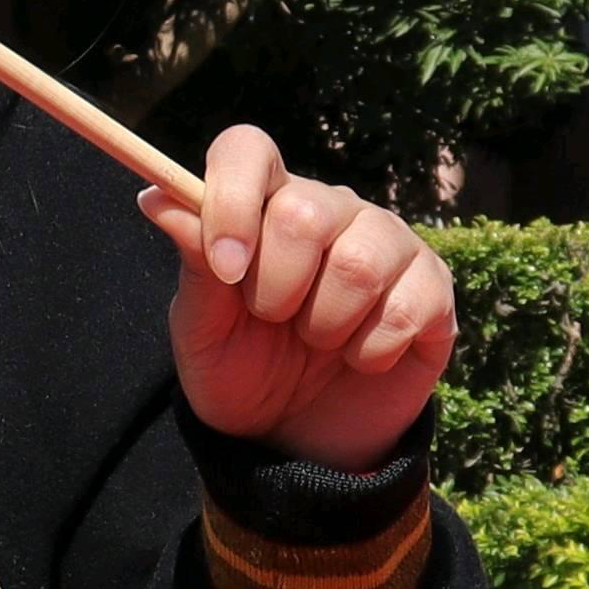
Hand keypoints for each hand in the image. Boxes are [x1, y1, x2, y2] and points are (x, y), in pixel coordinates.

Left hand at [148, 124, 456, 474]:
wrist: (298, 440)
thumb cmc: (243, 371)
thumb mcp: (203, 330)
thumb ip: (194, 264)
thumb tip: (156, 196)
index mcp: (263, 205)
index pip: (247, 149)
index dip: (231, 197)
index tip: (224, 265)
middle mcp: (330, 209)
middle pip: (304, 210)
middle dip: (276, 286)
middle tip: (272, 320)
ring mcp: (388, 243)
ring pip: (360, 262)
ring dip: (325, 324)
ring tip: (317, 342)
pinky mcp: (433, 288)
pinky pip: (406, 309)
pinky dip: (370, 351)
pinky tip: (359, 359)